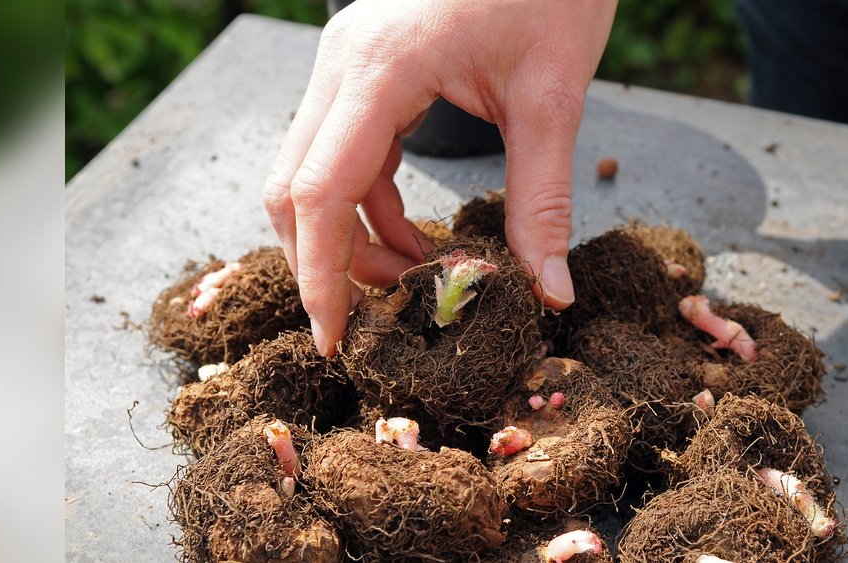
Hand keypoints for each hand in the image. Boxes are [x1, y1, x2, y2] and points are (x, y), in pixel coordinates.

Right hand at [263, 0, 617, 355]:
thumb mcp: (553, 98)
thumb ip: (543, 200)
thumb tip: (549, 292)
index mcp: (378, 68)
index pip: (320, 191)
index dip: (320, 274)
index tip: (334, 338)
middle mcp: (343, 64)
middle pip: (294, 188)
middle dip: (326, 263)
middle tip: (376, 320)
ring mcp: (346, 64)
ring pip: (314, 175)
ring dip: (352, 238)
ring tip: (413, 280)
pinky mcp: (365, 71)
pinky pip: (346, 155)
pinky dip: (371, 208)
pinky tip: (415, 239)